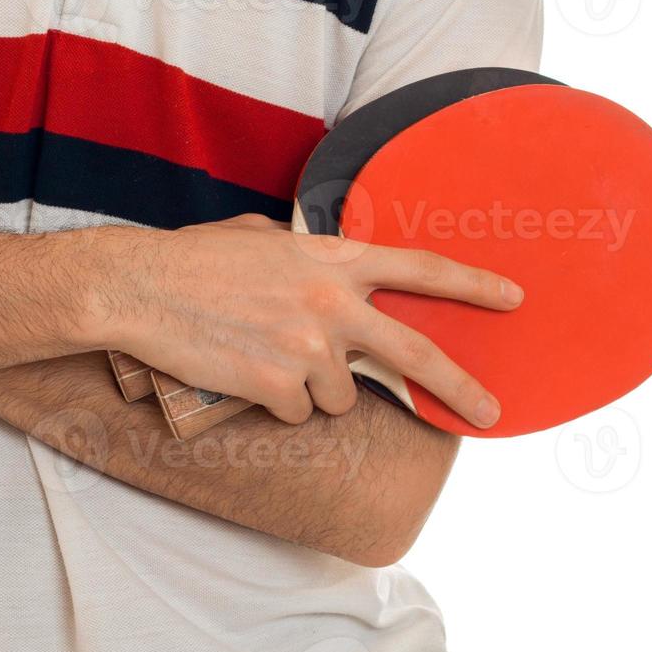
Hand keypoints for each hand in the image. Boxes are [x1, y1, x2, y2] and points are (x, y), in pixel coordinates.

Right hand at [99, 214, 524, 427]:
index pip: (420, 269)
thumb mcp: (263, 238)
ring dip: (313, 389)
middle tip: (489, 414)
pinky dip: (278, 404)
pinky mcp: (279, 387)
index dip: (471, 285)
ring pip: (340, 397)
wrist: (140, 287)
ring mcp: (309, 348)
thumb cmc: (194, 259)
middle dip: (460, 387)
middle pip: (416, 353)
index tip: (511, 299)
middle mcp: (333, 303)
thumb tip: (330, 271)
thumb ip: (308, 254)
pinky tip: (245, 374)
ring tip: (264, 356)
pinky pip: (299, 414)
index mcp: (333, 259)